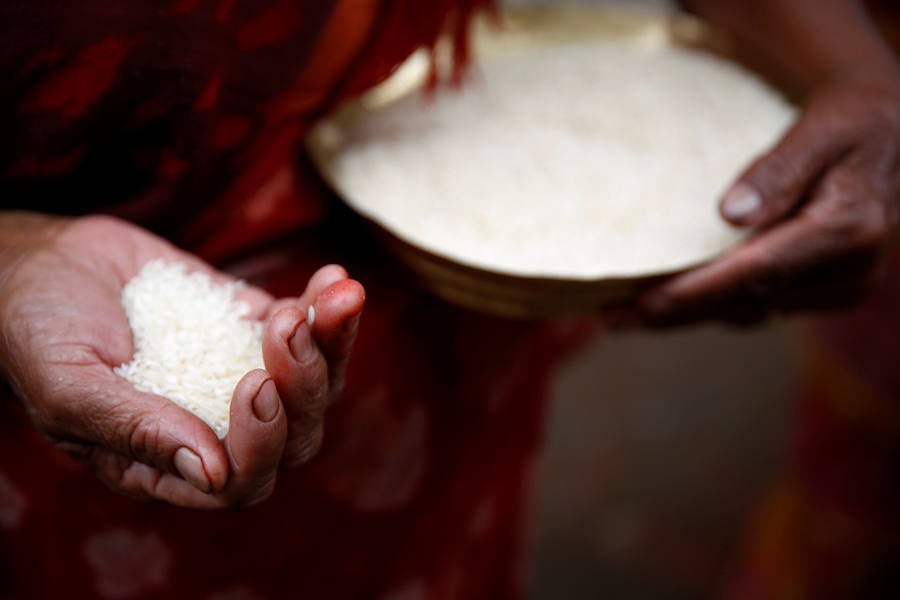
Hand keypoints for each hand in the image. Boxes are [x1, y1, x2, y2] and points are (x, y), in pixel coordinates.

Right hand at [0, 214, 364, 508]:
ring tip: (333, 294)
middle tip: (284, 326)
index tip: (252, 382)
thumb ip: (135, 431)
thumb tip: (210, 473)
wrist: (47, 264)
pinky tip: (333, 279)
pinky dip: (325, 308)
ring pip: (315, 383)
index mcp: (167, 463)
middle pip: (294, 435)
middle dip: (305, 382)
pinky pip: (308, 330)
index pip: (241, 482)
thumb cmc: (40, 331)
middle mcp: (215, 428)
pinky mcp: (251, 330)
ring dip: (331, 341)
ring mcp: (240, 376)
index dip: (262, 443)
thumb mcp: (70, 385)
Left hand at [630, 73, 899, 325]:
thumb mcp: (821, 130)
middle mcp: (846, 271)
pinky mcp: (822, 292)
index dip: (696, 292)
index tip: (643, 303)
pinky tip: (669, 303)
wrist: (891, 136)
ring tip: (623, 315)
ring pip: (746, 311)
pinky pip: (756, 305)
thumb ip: (779, 169)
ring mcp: (837, 287)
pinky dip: (710, 305)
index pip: (758, 272)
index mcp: (846, 231)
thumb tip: (731, 213)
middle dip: (675, 312)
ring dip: (686, 314)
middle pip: (744, 301)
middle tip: (611, 317)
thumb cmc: (850, 122)